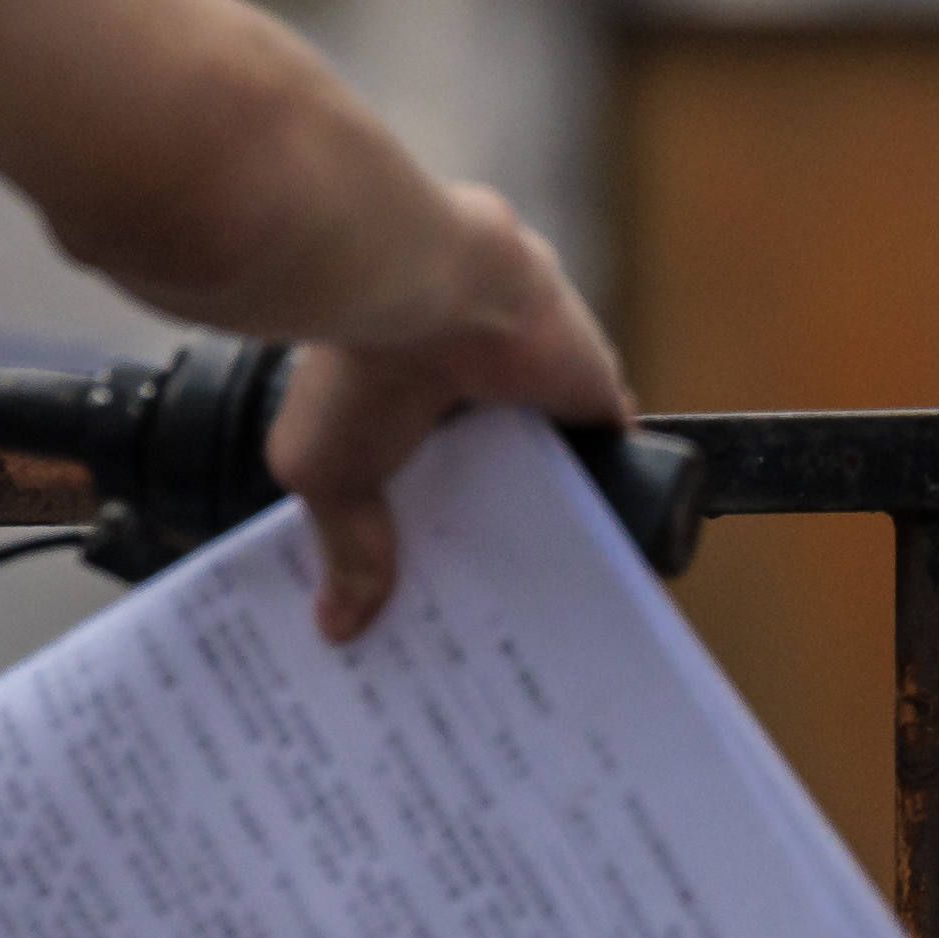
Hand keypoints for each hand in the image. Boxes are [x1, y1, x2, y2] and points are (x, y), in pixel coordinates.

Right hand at [268, 190, 631, 637]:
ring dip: (553, 544)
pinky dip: (610, 520)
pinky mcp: (595, 396)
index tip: (426, 624)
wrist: (426, 288)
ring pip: (557, 491)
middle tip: (489, 649)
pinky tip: (600, 586)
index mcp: (405, 410)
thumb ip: (347, 549)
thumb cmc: (358, 370)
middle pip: (498, 498)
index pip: (429, 493)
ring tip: (545, 637)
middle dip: (493, 560)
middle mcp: (478, 405)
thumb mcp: (325, 473)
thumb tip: (337, 628)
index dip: (427, 550)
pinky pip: (613, 472)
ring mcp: (541, 400)